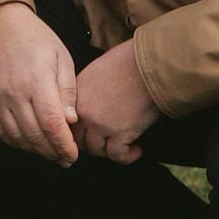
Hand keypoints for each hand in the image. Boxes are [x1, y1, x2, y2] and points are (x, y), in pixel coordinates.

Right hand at [0, 2, 79, 164]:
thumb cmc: (35, 39)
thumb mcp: (61, 57)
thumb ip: (67, 91)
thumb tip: (71, 121)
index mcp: (37, 81)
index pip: (52, 124)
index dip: (64, 145)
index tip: (73, 155)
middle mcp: (14, 93)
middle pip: (34, 136)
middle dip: (52, 152)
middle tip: (65, 159)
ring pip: (17, 138)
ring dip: (35, 150)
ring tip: (50, 152)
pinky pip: (0, 131)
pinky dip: (15, 142)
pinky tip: (29, 143)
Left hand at [72, 40, 160, 164]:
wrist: (150, 63)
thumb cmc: (130, 61)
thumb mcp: (98, 70)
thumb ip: (88, 89)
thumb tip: (93, 103)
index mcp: (76, 95)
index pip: (68, 122)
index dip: (78, 130)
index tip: (90, 134)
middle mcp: (83, 111)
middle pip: (78, 139)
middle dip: (91, 143)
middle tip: (106, 143)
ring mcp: (100, 124)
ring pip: (96, 150)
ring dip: (109, 151)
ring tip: (123, 146)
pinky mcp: (120, 133)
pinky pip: (117, 155)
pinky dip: (127, 157)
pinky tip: (135, 151)